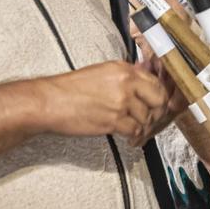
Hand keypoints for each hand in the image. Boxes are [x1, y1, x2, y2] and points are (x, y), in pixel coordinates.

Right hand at [35, 60, 173, 145]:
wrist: (50, 101)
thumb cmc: (70, 89)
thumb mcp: (101, 73)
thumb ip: (124, 79)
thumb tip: (142, 85)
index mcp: (123, 69)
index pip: (155, 81)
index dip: (158, 95)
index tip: (155, 104)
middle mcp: (126, 82)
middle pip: (159, 98)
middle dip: (157, 112)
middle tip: (151, 119)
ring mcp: (121, 101)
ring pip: (147, 117)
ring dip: (144, 127)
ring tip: (137, 132)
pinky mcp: (114, 119)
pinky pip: (136, 130)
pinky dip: (135, 137)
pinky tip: (131, 139)